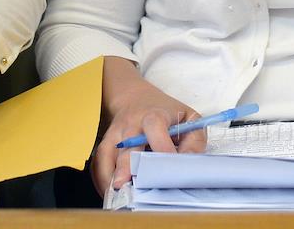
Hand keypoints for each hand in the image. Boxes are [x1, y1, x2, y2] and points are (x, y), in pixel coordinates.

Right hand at [94, 77, 205, 195]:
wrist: (136, 99)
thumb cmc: (166, 114)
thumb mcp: (188, 119)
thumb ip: (194, 141)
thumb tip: (188, 163)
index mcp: (154, 115)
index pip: (155, 128)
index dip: (161, 148)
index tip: (169, 169)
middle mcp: (131, 124)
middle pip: (127, 144)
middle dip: (127, 166)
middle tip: (130, 188)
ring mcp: (115, 134)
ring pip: (107, 153)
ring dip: (110, 175)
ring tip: (117, 195)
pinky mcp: (106, 143)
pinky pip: (98, 161)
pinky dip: (100, 178)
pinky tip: (108, 192)